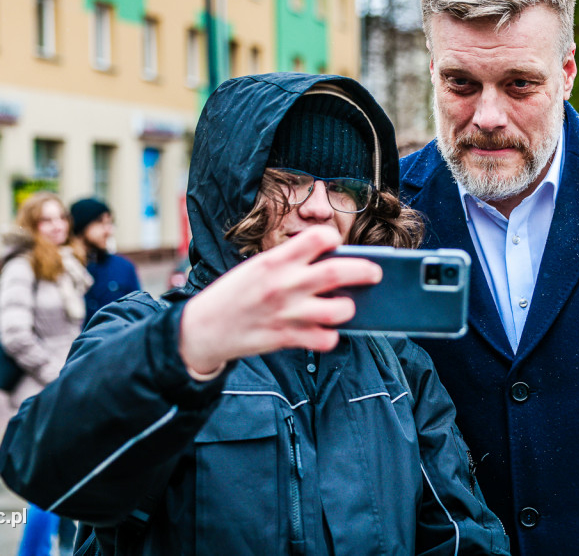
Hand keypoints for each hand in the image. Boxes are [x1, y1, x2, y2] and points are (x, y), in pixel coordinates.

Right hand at [178, 226, 382, 374]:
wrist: (203, 329)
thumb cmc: (234, 294)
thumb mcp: (257, 268)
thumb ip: (290, 264)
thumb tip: (331, 261)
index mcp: (275, 260)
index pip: (318, 238)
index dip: (333, 238)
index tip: (336, 244)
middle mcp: (284, 285)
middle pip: (338, 271)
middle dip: (365, 270)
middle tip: (376, 272)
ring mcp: (288, 313)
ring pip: (338, 310)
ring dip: (348, 308)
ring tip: (346, 306)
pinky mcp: (287, 338)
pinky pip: (324, 340)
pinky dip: (331, 336)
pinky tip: (326, 332)